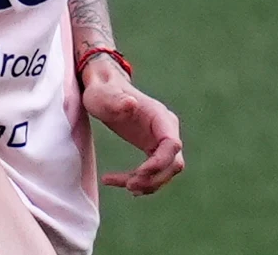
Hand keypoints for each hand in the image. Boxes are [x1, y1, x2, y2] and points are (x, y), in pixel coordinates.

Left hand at [80, 59, 183, 194]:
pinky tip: (123, 184)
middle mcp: (166, 129)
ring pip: (166, 171)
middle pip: (174, 163)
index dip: (160, 163)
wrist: (105, 91)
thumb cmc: (103, 92)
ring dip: (148, 184)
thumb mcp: (104, 96)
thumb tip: (131, 104)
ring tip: (124, 185)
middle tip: (129, 186)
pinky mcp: (153, 149)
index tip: (139, 173)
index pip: (172, 144)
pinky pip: (155, 172)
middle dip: (154, 178)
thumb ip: (116, 100)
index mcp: (159, 116)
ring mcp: (161, 140)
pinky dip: (142, 182)